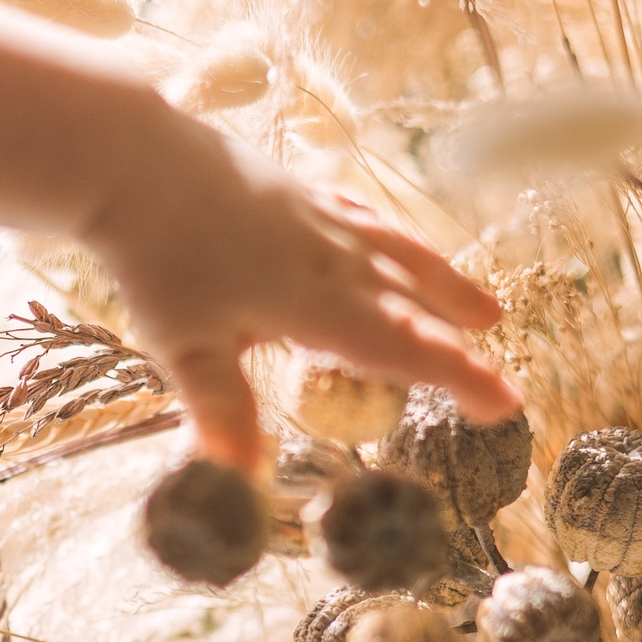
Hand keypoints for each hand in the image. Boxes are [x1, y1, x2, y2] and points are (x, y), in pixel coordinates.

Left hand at [84, 121, 515, 469]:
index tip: (505, 404)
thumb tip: (241, 480)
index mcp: (319, 305)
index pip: (405, 350)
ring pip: (401, 256)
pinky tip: (393, 240)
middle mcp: (335, 260)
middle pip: (414, 306)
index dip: (460, 378)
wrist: (136, 161)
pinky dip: (394, 238)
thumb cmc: (159, 258)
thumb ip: (222, 411)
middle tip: (500, 379)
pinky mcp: (296, 190)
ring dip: (446, 287)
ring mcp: (320, 219)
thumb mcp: (186, 346)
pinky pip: (365, 217)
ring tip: (485, 310)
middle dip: (461, 345)